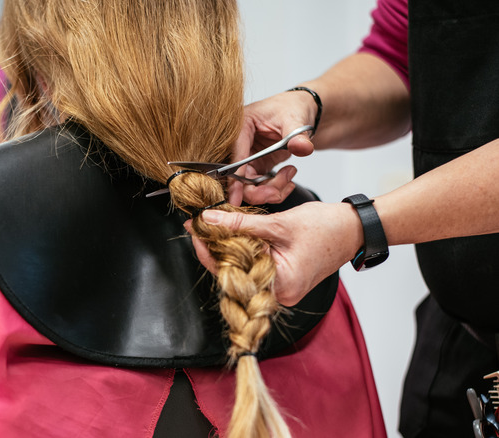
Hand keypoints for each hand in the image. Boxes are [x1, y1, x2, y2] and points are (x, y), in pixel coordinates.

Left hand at [186, 202, 360, 305]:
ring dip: (228, 248)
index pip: (232, 272)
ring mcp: (282, 289)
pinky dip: (244, 251)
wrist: (354, 228)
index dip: (209, 250)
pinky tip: (231, 233)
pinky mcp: (283, 279)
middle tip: (197, 224)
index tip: (194, 230)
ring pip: (244, 269)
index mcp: (280, 286)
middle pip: (235, 273)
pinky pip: (255, 267)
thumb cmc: (326, 228)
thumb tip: (208, 219)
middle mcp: (280, 294)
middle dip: (215, 248)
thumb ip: (240, 223)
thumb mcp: (277, 224)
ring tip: (210, 226)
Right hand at [228, 92, 318, 205]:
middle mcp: (239, 144)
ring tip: (290, 175)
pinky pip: (259, 185)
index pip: (234, 157)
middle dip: (258, 190)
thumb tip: (303, 148)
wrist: (302, 111)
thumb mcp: (295, 119)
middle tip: (278, 192)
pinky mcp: (256, 166)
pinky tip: (288, 178)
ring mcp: (247, 157)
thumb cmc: (293, 108)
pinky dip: (274, 188)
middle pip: (237, 177)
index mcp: (240, 127)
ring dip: (270, 189)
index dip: (235, 179)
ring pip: (248, 185)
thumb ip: (298, 136)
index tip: (235, 199)